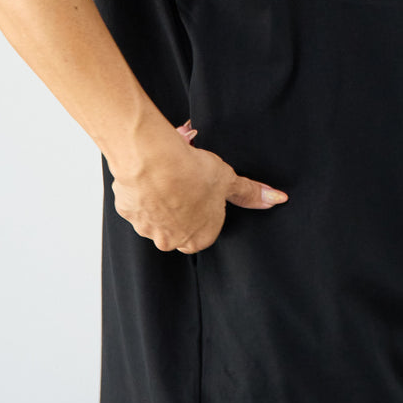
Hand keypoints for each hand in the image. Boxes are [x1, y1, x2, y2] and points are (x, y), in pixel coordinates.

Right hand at [108, 117, 288, 254]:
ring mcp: (147, 228)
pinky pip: (136, 201)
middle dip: (182, 204)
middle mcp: (171, 241)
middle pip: (179, 225)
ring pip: (156, 213)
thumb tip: (276, 199)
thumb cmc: (192, 173)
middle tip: (186, 179)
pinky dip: (142, 189)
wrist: (154, 161)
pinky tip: (150, 172)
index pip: (205, 230)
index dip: (206, 208)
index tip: (204, 192)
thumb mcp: (228, 180)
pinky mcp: (126, 211)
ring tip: (169, 170)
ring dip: (161, 196)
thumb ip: (250, 193)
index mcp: (198, 239)